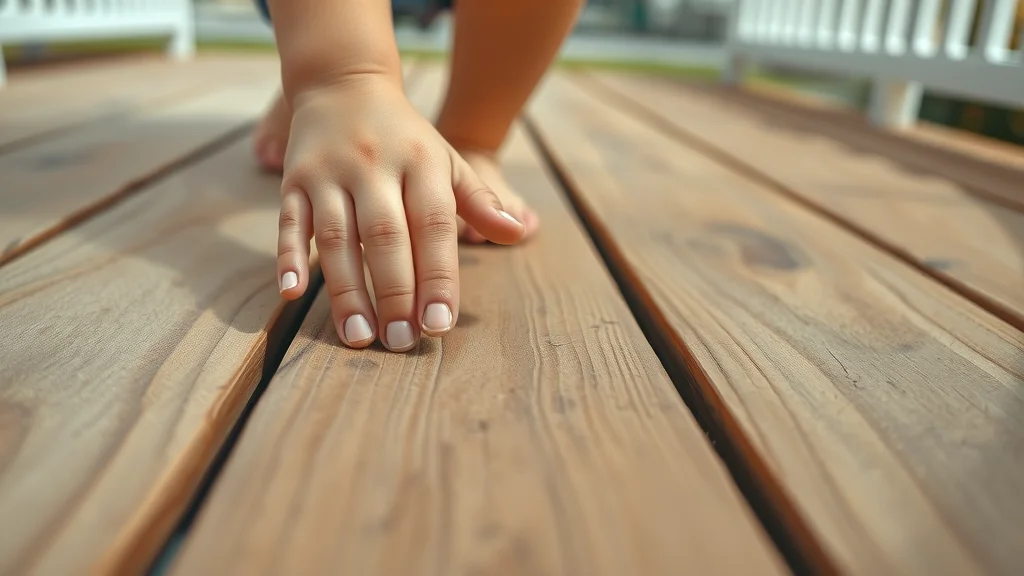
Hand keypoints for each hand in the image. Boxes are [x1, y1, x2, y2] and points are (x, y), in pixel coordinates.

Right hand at [275, 75, 524, 351]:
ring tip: (359, 335)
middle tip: (400, 341)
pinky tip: (292, 293)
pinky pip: (289, 221)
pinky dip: (288, 256)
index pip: (433, 227)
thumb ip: (481, 200)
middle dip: (394, 292)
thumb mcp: (448, 160)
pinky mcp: (294, 180)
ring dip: (346, 289)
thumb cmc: (407, 138)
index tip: (440, 325)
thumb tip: (519, 233)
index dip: (437, 277)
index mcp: (421, 164)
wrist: (344, 83)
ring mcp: (330, 173)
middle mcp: (375, 167)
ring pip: (336, 237)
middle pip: (385, 236)